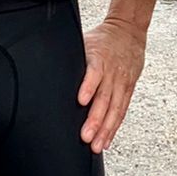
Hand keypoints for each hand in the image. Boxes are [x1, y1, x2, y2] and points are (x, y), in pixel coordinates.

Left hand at [78, 14, 146, 153]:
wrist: (129, 30)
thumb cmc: (103, 38)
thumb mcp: (84, 41)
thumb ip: (71, 58)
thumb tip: (47, 67)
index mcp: (99, 58)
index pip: (94, 73)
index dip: (89, 86)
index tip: (81, 101)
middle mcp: (112, 73)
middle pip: (105, 98)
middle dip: (96, 119)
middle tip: (86, 136)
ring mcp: (122, 83)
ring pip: (115, 109)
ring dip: (106, 129)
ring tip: (97, 145)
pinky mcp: (129, 89)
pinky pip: (122, 111)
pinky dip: (114, 127)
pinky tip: (107, 140)